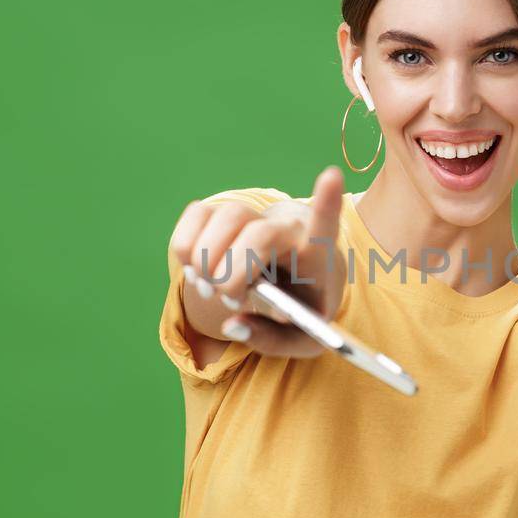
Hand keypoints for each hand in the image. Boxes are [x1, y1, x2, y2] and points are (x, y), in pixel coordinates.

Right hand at [168, 166, 346, 357]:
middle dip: (233, 275)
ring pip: (227, 218)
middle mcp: (288, 226)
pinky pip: (197, 214)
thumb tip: (233, 324)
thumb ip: (271, 340)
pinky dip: (186, 246)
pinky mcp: (223, 213)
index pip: (326, 223)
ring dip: (207, 260)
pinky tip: (196, 272)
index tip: (331, 176)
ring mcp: (255, 215)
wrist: (292, 285)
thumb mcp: (301, 341)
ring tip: (210, 290)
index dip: (327, 201)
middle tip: (229, 301)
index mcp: (318, 255)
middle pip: (259, 234)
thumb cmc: (302, 310)